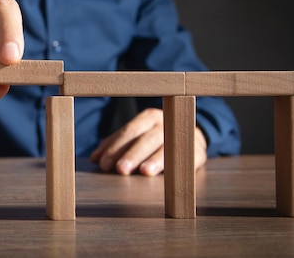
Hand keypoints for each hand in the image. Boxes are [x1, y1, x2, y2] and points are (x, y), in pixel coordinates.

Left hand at [90, 108, 207, 175]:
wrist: (191, 137)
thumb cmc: (156, 139)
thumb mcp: (137, 137)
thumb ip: (117, 146)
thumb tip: (95, 158)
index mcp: (148, 117)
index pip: (129, 131)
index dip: (115, 147)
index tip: (102, 163)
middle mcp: (166, 123)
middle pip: (147, 138)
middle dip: (132, 154)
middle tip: (120, 169)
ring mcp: (183, 136)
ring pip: (168, 147)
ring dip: (156, 159)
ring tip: (144, 172)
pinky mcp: (198, 152)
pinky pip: (187, 158)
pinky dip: (177, 166)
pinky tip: (169, 176)